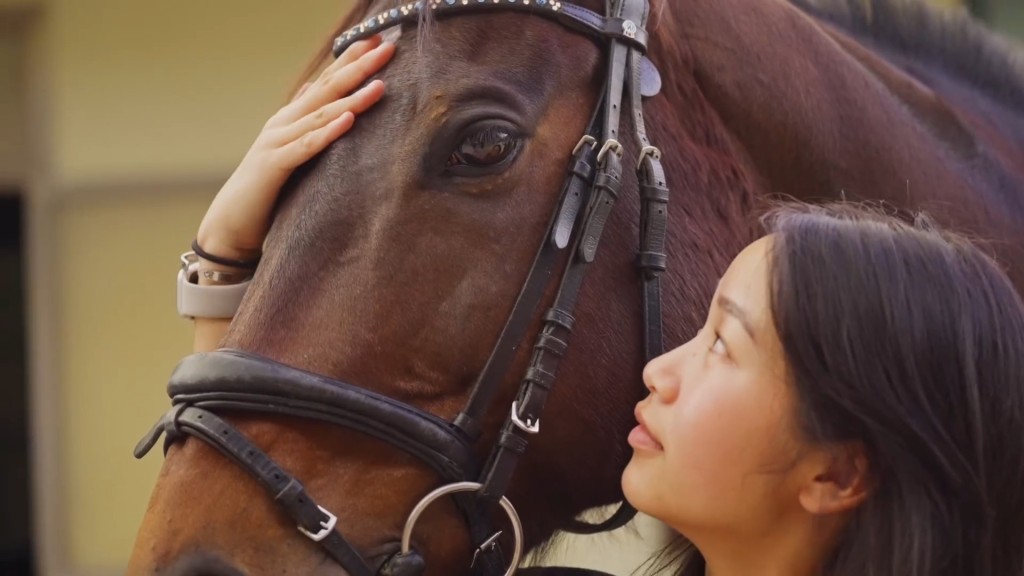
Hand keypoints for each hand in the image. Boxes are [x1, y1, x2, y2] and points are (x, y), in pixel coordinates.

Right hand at [196, 35, 395, 261]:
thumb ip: (304, 124)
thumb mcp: (289, 151)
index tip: (378, 40)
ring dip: (351, 100)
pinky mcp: (274, 167)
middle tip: (386, 47)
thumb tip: (316, 94)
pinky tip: (347, 121)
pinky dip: (326, 133)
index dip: (350, 59)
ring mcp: (276, 141)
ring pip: (320, 115)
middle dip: (357, 67)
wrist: (232, 224)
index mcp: (291, 117)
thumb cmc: (266, 189)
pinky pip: (306, 148)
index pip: (326, 81)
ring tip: (379, 84)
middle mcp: (284, 122)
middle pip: (326, 89)